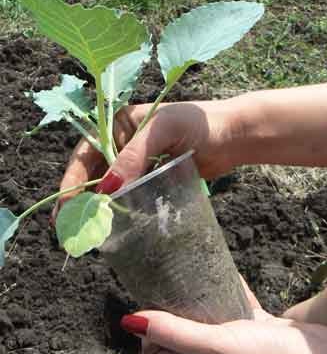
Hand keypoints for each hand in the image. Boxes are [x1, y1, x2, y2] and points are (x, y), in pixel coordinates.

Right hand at [52, 100, 240, 219]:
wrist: (233, 136)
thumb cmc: (199, 123)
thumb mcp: (163, 130)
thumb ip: (134, 155)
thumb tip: (107, 189)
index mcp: (120, 124)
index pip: (87, 152)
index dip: (74, 178)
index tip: (66, 204)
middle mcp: (125, 143)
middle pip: (94, 172)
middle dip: (80, 197)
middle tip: (68, 224)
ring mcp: (140, 162)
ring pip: (111, 186)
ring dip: (98, 205)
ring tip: (87, 230)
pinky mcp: (153, 178)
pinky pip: (131, 194)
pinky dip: (121, 208)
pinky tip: (114, 223)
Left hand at [120, 280, 326, 353]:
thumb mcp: (216, 347)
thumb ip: (173, 333)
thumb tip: (129, 321)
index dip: (150, 337)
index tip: (153, 309)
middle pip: (178, 339)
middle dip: (174, 314)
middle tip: (171, 290)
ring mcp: (233, 349)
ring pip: (204, 323)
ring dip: (198, 303)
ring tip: (190, 281)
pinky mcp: (251, 332)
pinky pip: (231, 311)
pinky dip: (227, 293)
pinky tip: (222, 275)